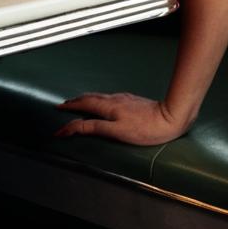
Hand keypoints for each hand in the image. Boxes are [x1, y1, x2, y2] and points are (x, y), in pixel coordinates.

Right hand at [51, 92, 190, 145]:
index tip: (57, 111)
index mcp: (109, 107)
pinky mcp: (132, 100)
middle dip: (76, 101)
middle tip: (64, 105)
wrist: (171, 117)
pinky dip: (99, 99)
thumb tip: (72, 126)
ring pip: (100, 97)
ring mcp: (125, 98)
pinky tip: (102, 103)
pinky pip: (109, 98)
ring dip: (86, 99)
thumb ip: (94, 128)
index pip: (84, 106)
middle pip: (91, 98)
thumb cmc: (145, 129)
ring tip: (78, 102)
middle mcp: (115, 100)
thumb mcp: (116, 131)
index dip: (69, 110)